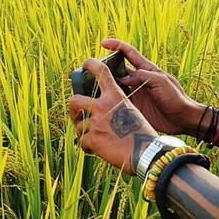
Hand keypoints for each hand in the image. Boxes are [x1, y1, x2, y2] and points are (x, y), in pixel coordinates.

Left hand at [69, 57, 157, 174]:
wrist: (146, 153)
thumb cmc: (142, 134)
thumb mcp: (132, 111)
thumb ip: (116, 105)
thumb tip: (100, 107)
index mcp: (115, 96)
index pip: (100, 71)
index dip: (90, 64)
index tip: (86, 64)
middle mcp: (103, 106)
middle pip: (74, 100)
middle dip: (73, 109)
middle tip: (77, 115)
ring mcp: (96, 123)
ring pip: (78, 125)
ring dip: (84, 133)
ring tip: (95, 138)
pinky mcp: (92, 139)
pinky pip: (82, 142)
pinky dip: (88, 147)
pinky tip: (97, 149)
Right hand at [102, 38, 205, 136]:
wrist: (182, 119)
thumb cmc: (176, 97)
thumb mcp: (161, 81)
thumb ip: (142, 76)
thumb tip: (123, 78)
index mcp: (146, 69)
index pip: (128, 53)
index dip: (116, 46)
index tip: (103, 43)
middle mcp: (138, 80)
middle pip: (118, 70)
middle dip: (105, 68)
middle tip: (92, 71)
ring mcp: (135, 93)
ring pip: (116, 86)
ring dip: (105, 85)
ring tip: (92, 86)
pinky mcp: (133, 107)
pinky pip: (118, 101)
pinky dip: (109, 100)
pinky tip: (100, 102)